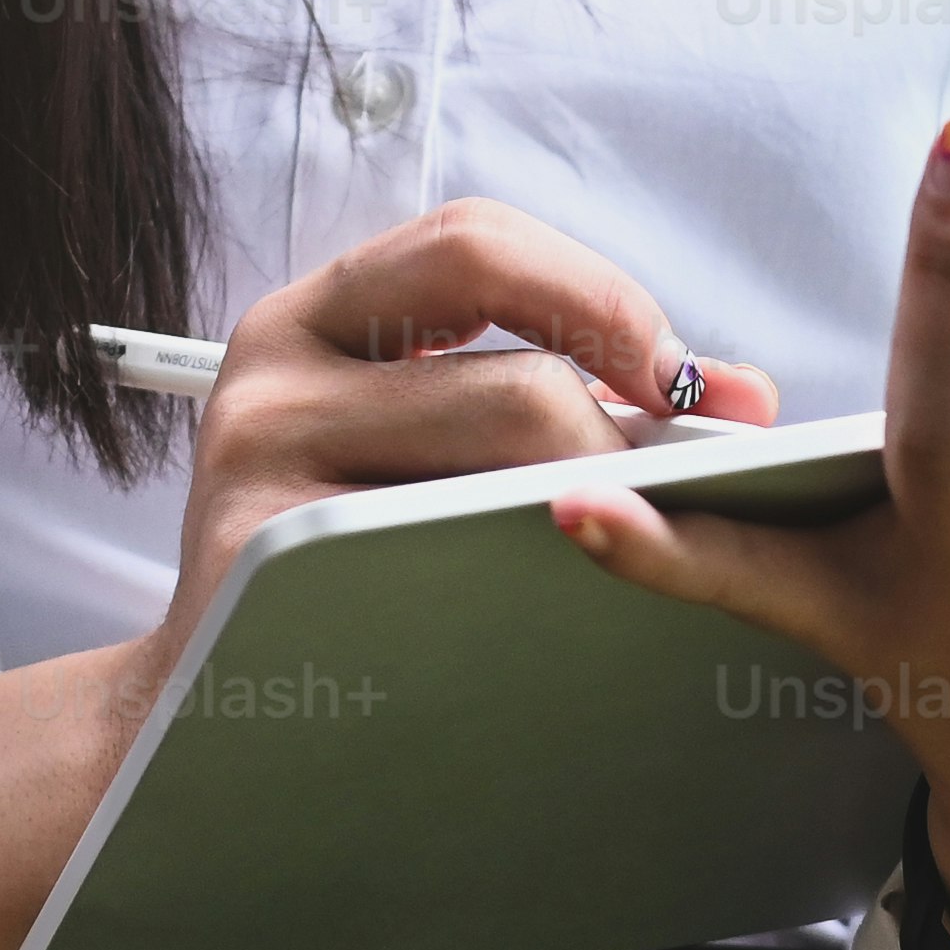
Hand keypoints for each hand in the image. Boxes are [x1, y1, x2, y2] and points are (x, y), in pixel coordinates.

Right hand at [143, 198, 785, 643]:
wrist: (208, 704)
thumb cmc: (343, 563)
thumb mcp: (413, 442)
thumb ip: (554, 387)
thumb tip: (741, 392)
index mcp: (313, 319)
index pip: (474, 245)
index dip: (603, 299)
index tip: (682, 379)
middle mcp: (272, 374)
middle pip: (520, 386)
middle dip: (631, 451)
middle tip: (682, 501)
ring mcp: (259, 470)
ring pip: (498, 473)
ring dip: (599, 517)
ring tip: (628, 553)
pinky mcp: (266, 564)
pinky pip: (448, 560)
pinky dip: (536, 579)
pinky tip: (560, 610)